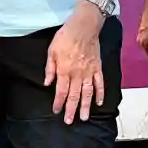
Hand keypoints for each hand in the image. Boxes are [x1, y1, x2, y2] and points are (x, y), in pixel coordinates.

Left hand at [44, 5, 105, 123]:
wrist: (84, 26)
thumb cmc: (65, 37)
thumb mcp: (51, 51)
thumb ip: (50, 68)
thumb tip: (46, 83)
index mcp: (64, 70)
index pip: (60, 91)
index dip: (58, 103)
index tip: (56, 111)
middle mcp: (77, 74)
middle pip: (74, 95)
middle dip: (71, 109)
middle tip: (69, 121)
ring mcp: (89, 72)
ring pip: (87, 93)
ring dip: (86, 106)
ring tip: (84, 118)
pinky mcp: (98, 68)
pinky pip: (100, 84)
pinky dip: (100, 94)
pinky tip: (99, 103)